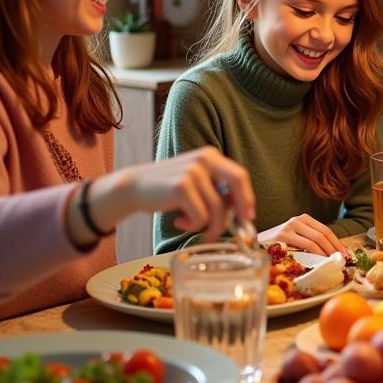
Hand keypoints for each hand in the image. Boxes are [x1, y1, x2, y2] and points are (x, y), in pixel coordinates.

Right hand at [98, 147, 254, 241]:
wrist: (133, 187)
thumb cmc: (167, 189)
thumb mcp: (196, 182)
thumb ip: (216, 190)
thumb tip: (240, 211)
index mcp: (210, 156)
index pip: (239, 175)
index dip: (247, 197)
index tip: (248, 216)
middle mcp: (204, 159)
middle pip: (237, 181)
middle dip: (241, 206)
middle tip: (239, 225)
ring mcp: (193, 171)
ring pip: (217, 208)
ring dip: (208, 225)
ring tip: (191, 225)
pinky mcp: (181, 186)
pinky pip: (200, 216)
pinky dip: (193, 225)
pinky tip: (179, 220)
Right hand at [259, 214, 350, 258]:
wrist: (254, 246)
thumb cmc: (277, 247)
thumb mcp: (296, 239)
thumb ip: (310, 241)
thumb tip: (332, 254)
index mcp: (303, 219)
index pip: (326, 230)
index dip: (337, 242)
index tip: (346, 254)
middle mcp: (297, 220)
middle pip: (323, 234)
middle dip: (335, 248)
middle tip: (342, 260)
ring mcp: (289, 227)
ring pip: (316, 240)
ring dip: (327, 252)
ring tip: (333, 262)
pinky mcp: (283, 237)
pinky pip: (305, 246)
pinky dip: (316, 254)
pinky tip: (320, 262)